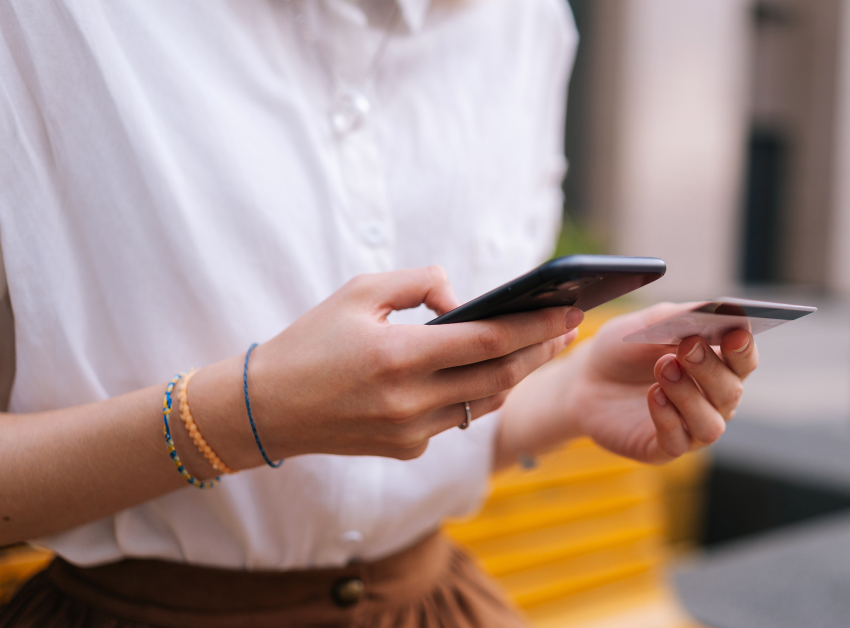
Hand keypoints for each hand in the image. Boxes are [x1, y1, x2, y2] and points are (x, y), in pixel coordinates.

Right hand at [198, 266, 580, 466]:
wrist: (267, 409)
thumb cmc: (313, 340)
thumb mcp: (358, 292)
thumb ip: (419, 284)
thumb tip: (463, 300)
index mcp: (398, 356)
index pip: (489, 341)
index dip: (536, 326)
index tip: (568, 310)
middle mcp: (409, 400)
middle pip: (501, 377)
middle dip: (542, 350)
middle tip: (570, 327)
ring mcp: (410, 432)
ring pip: (486, 402)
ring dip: (520, 375)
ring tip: (544, 346)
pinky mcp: (407, 450)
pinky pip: (458, 419)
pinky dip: (481, 393)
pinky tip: (498, 372)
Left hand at [563, 303, 757, 462]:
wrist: (586, 378)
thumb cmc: (625, 348)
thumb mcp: (649, 323)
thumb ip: (683, 317)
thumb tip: (719, 309)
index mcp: (718, 366)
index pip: (744, 361)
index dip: (743, 349)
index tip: (735, 334)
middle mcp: (712, 401)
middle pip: (730, 391)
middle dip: (710, 368)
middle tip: (687, 347)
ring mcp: (690, 428)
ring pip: (710, 424)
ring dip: (690, 396)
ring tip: (664, 368)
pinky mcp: (663, 449)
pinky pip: (677, 442)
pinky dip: (668, 418)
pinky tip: (653, 395)